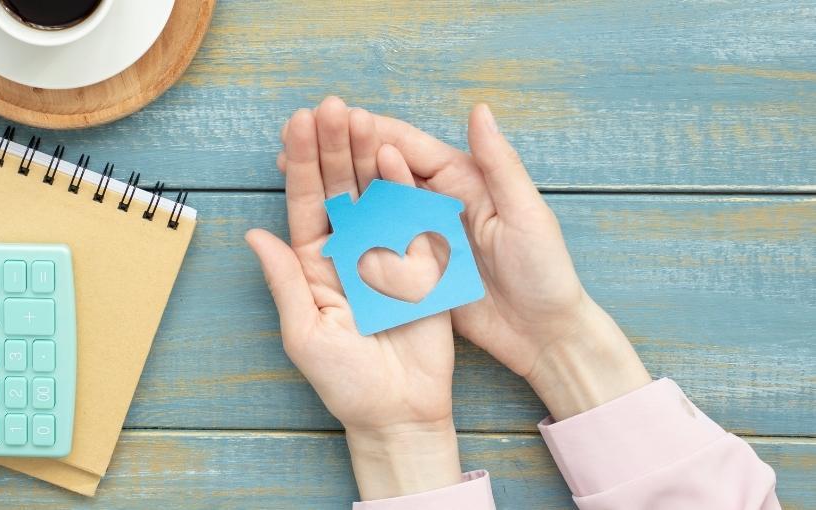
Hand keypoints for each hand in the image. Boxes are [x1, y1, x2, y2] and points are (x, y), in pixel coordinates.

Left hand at [247, 97, 460, 499]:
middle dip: (332, 146)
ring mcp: (384, 252)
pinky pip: (410, 218)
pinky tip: (391, 155)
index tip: (297, 124)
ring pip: (372, 193)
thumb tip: (254, 235)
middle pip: (337, 188)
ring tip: (358, 117)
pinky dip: (402, 186)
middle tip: (330, 106)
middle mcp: (348, 250)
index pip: (304, 203)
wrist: (400, 411)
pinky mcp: (418, 262)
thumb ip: (284, 280)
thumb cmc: (346, 380)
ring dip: (364, 155)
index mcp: (315, 263)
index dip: (299, 163)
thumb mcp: (304, 332)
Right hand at [280, 102, 650, 419]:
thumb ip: (500, 163)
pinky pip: (377, 243)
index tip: (325, 120)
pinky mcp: (417, 268)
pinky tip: (321, 224)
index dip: (366, 132)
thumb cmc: (545, 271)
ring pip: (373, 203)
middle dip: (340, 154)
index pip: (407, 146)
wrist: (545, 333)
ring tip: (296, 174)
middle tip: (296, 141)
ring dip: (338, 189)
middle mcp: (438, 201)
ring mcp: (423, 235)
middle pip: (381, 169)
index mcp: (463, 180)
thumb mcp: (526, 214)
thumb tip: (478, 109)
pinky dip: (350, 229)